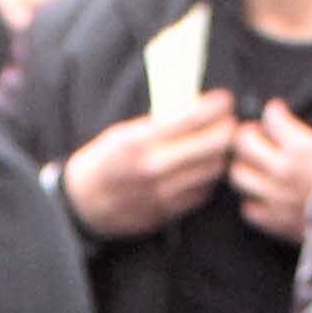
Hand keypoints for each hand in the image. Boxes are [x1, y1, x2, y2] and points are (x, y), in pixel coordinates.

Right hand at [58, 90, 238, 237]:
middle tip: (229, 121)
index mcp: (138, 141)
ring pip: (213, 170)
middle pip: (213, 145)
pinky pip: (203, 192)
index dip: (216, 107)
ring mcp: (163, 193)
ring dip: (221, 154)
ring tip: (219, 143)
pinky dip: (208, 177)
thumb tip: (193, 104)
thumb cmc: (102, 161)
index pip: (191, 118)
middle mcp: (153, 168)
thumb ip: (157, 122)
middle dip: (227, 129)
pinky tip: (202, 167)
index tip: (224, 99)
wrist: (82, 204)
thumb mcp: (122, 132)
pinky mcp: (168, 213)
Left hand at [225, 102, 311, 243]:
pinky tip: (266, 196)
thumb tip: (305, 129)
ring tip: (256, 166)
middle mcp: (283, 172)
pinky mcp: (279, 224)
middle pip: (243, 145)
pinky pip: (251, 211)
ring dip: (246, 166)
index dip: (274, 112)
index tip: (278, 111)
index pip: (272, 118)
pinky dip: (254, 201)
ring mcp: (277, 199)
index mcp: (302, 148)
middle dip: (249, 135)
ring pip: (239, 177)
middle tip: (259, 135)